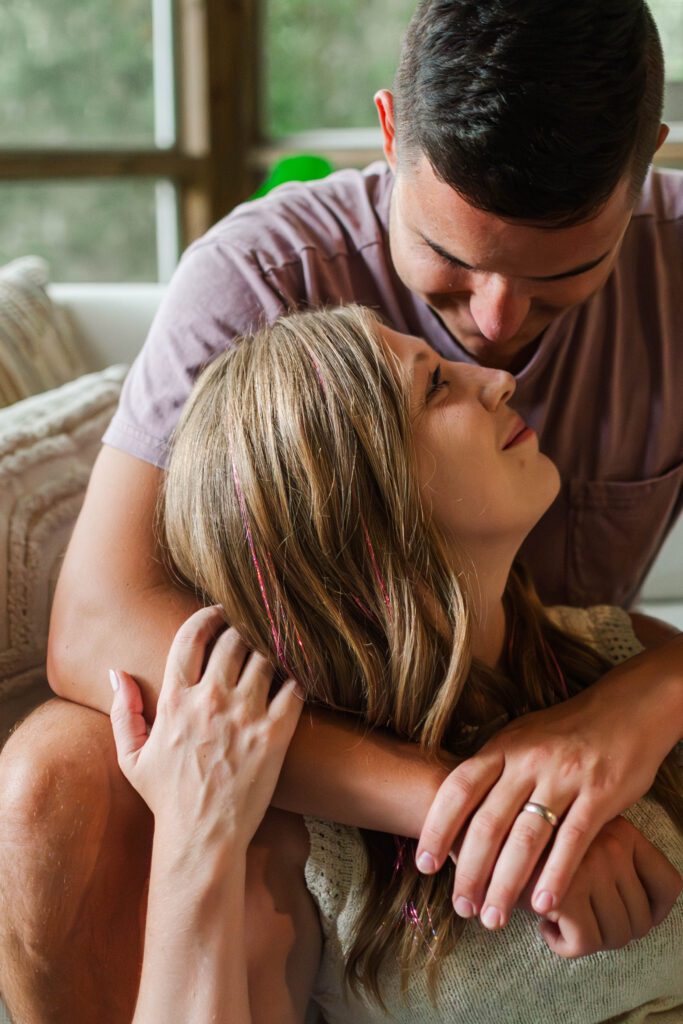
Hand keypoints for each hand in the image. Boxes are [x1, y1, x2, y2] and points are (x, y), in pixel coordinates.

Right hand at [109, 605, 303, 850]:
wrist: (202, 837)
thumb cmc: (167, 797)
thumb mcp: (132, 756)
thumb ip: (123, 710)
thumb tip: (115, 672)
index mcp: (175, 700)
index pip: (191, 636)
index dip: (207, 617)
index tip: (218, 615)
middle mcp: (210, 700)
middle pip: (233, 640)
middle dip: (240, 634)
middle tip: (246, 639)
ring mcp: (245, 716)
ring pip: (264, 659)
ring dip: (266, 656)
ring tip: (267, 663)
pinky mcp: (274, 734)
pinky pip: (293, 688)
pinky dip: (294, 680)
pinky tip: (289, 685)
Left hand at [416, 666, 666, 927]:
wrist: (625, 710)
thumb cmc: (564, 731)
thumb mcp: (520, 737)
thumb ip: (491, 769)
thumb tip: (454, 811)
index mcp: (503, 748)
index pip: (459, 789)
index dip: (438, 828)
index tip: (425, 864)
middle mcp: (528, 762)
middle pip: (489, 822)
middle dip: (469, 870)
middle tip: (461, 907)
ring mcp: (564, 777)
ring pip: (526, 838)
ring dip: (506, 883)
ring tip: (493, 918)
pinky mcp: (600, 794)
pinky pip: (573, 841)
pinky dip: (556, 876)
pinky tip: (542, 905)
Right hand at [519, 816, 682, 956]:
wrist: (474, 821)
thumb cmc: (524, 833)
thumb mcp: (577, 831)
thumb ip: (607, 858)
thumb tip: (642, 916)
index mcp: (622, 830)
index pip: (669, 885)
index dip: (655, 913)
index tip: (628, 918)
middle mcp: (612, 845)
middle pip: (641, 919)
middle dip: (613, 934)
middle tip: (583, 926)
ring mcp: (590, 866)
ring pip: (616, 935)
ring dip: (589, 942)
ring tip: (563, 926)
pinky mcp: (563, 890)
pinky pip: (584, 943)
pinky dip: (565, 946)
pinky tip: (545, 928)